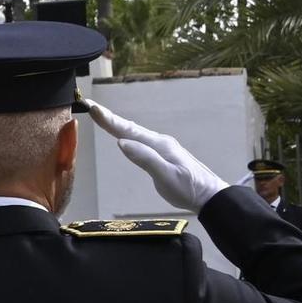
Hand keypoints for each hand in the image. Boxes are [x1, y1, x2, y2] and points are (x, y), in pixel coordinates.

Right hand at [89, 102, 227, 212]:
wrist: (211, 196)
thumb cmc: (188, 188)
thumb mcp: (165, 176)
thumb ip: (145, 158)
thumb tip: (121, 142)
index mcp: (158, 144)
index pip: (128, 130)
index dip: (109, 120)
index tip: (92, 108)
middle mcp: (159, 141)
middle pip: (129, 127)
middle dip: (109, 118)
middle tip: (91, 107)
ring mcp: (162, 147)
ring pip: (134, 132)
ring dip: (117, 124)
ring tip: (101, 117)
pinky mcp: (163, 155)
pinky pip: (140, 140)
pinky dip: (127, 133)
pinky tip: (124, 135)